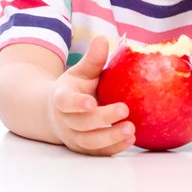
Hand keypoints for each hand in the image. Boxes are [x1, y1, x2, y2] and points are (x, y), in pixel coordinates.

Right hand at [47, 36, 135, 155]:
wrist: (61, 113)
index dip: (77, 104)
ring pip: (90, 142)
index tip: (91, 102)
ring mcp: (74, 137)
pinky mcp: (85, 148)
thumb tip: (102, 39)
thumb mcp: (81, 71)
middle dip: (103, 118)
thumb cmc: (77, 87)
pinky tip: (130, 139)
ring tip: (131, 129)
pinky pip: (98, 152)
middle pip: (82, 124)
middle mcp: (66, 120)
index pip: (66, 102)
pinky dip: (114, 148)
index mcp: (62, 98)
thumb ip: (92, 59)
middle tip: (125, 109)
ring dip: (110, 137)